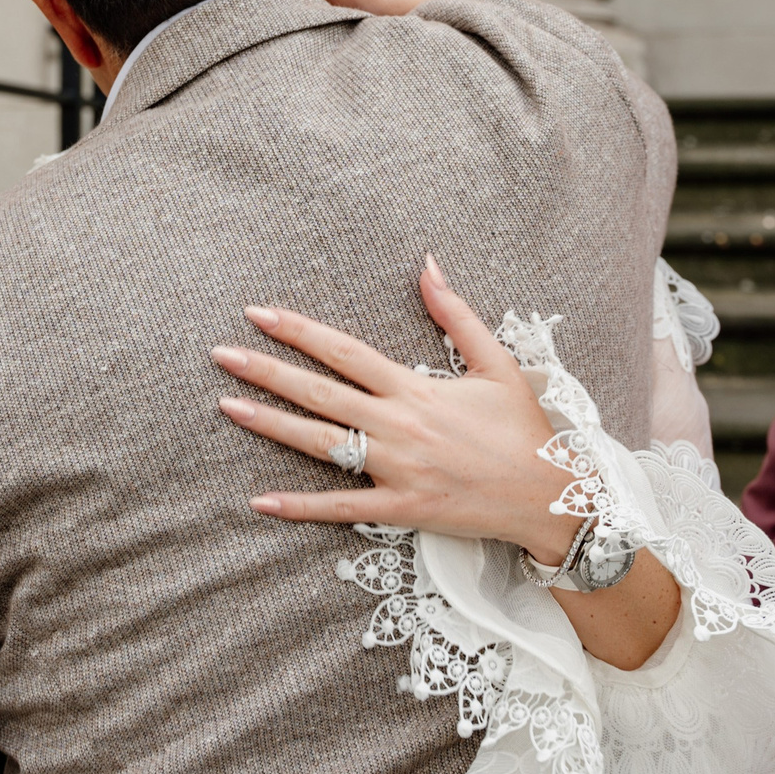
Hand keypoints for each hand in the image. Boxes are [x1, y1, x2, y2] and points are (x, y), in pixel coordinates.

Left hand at [216, 258, 581, 560]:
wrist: (553, 495)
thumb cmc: (526, 428)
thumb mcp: (498, 363)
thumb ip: (456, 315)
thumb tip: (427, 264)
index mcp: (417, 389)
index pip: (345, 352)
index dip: (299, 331)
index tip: (259, 314)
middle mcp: (400, 426)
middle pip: (320, 392)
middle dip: (267, 371)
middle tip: (220, 354)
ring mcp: (397, 469)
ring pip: (321, 444)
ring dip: (270, 426)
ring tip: (226, 407)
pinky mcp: (402, 508)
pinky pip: (341, 507)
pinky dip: (300, 506)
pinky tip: (259, 500)